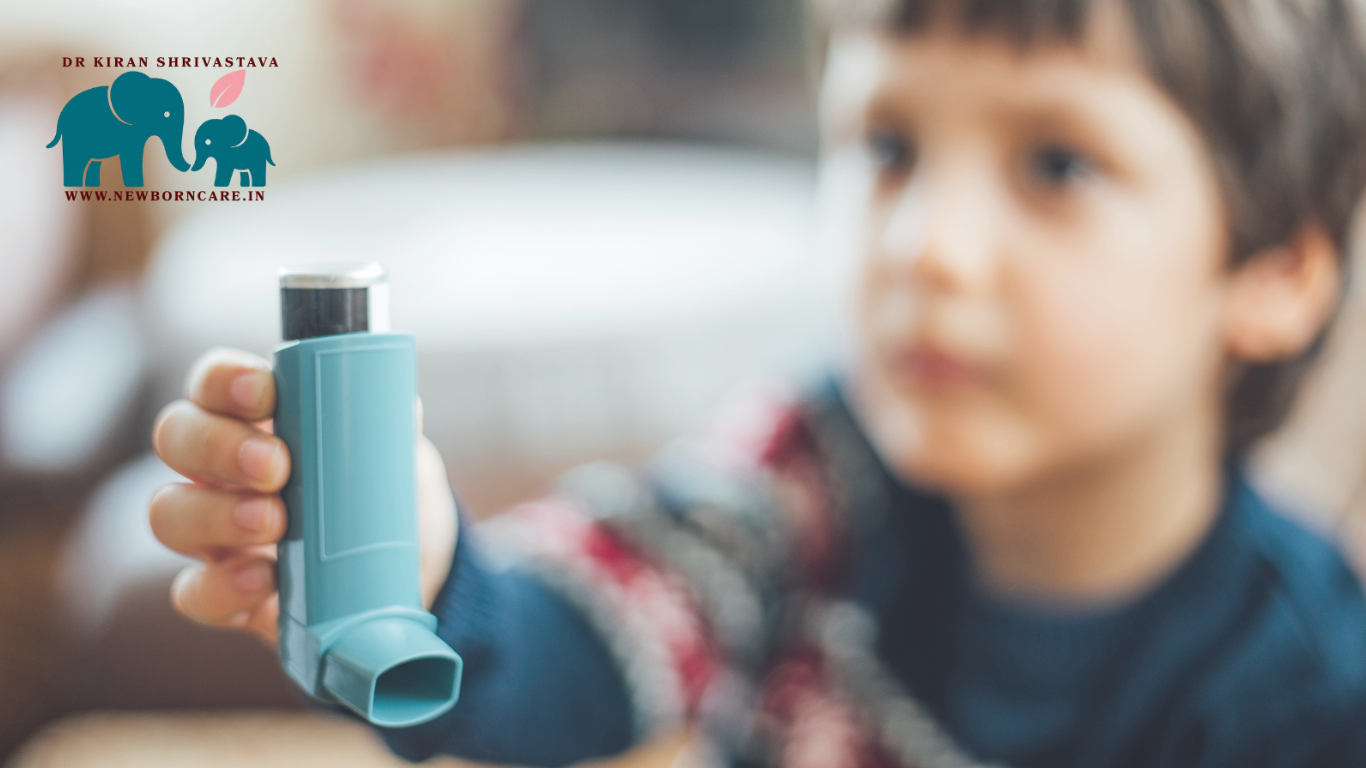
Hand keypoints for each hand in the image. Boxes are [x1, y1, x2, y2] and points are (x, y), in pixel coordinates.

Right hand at [149, 347, 457, 645]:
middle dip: (218, 446)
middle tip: (275, 465)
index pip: (212, 383)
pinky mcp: (222, 594)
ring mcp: (211, 533)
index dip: (224, 381)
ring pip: (167, 513)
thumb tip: (400, 409)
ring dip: (215, 513)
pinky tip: (264, 579)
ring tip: (275, 522)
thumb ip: (387, 431)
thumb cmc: (381, 492)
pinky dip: (224, 587)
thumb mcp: (392, 456)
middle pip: (174, 437)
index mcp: (251, 418)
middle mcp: (216, 468)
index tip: (265, 391)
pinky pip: (194, 593)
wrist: (405, 570)